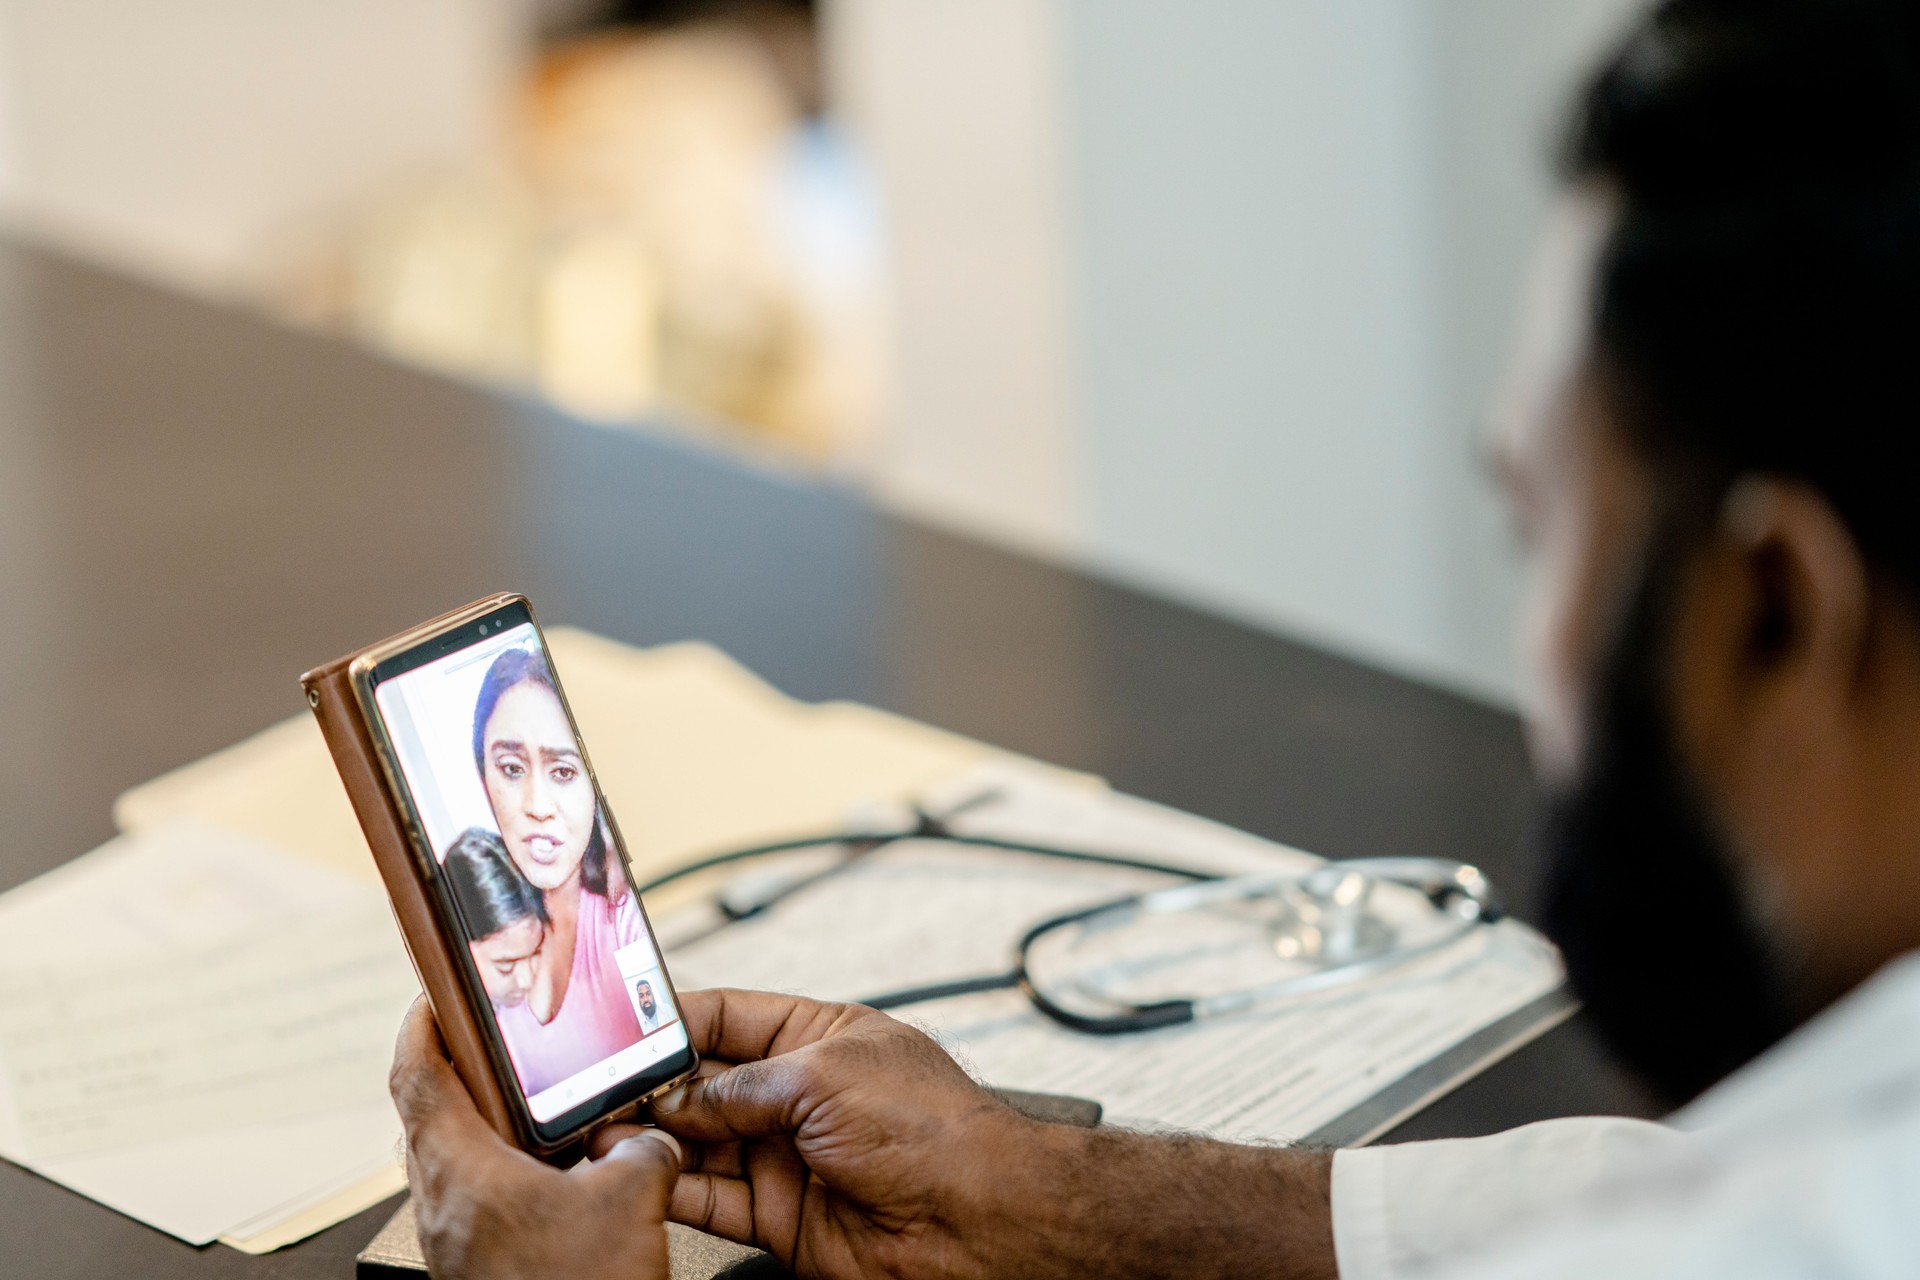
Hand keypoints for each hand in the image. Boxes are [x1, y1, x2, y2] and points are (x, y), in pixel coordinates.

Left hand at [390, 998, 682, 1279]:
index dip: (421, 1020)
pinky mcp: (477, 1266)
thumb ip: (642, 1147)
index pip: (416, 1071)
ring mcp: (456, 1238)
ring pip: (455, 1160)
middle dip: (462, 1070)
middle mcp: (444, 1201)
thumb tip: (648, 1139)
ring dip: (488, 1126)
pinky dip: (512, 1174)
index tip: (434, 991)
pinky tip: (564, 1181)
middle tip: (493, 1042)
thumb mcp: (631, 1200)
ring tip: (540, 1107)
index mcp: (461, 1167)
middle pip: (429, 1112)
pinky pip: (483, 1200)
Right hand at [592, 989, 1041, 1279]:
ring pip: (698, 1142)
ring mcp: (787, 1154)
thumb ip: (740, 1087)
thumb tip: (680, 1093)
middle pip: (703, 1083)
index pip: (727, 1017)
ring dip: (651, 1137)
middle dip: (651, 1084)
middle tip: (599, 1087)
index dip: (672, 1020)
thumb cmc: (933, 1129)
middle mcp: (798, 1094)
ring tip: (604, 1130)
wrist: (976, 1217)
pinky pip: (710, 1197)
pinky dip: (671, 1187)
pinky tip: (642, 1173)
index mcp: (818, 1036)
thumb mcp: (823, 1077)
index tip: (621, 1026)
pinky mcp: (779, 1214)